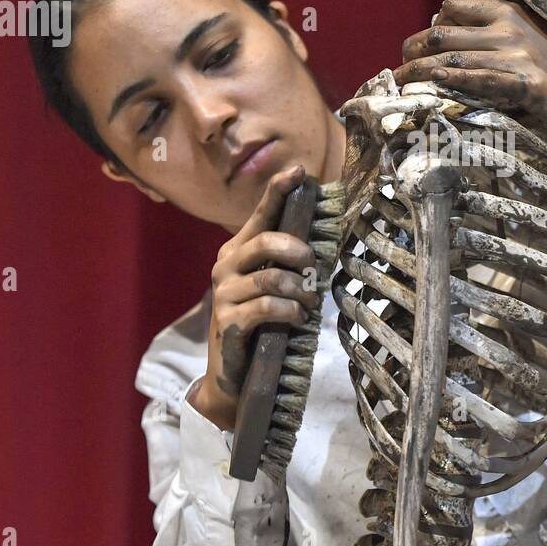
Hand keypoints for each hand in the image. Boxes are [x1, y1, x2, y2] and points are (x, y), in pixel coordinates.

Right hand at [190, 163, 321, 429]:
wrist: (233, 374)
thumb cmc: (260, 324)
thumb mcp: (272, 286)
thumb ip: (287, 263)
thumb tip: (322, 243)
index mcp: (238, 250)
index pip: (260, 214)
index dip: (278, 191)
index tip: (299, 171)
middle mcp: (225, 266)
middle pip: (266, 242)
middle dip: (299, 252)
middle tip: (315, 269)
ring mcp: (224, 294)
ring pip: (271, 278)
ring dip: (300, 291)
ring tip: (308, 304)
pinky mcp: (229, 323)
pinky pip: (268, 308)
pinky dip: (291, 312)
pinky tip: (298, 320)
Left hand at [393, 0, 546, 157]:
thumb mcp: (536, 31)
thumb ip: (504, 28)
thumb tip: (466, 33)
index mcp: (510, 11)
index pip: (455, 5)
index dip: (435, 21)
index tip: (429, 38)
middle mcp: (507, 29)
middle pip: (442, 33)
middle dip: (413, 48)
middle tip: (402, 62)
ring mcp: (513, 57)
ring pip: (448, 59)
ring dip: (417, 71)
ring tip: (399, 81)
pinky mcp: (519, 84)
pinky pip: (473, 81)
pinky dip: (446, 83)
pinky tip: (429, 87)